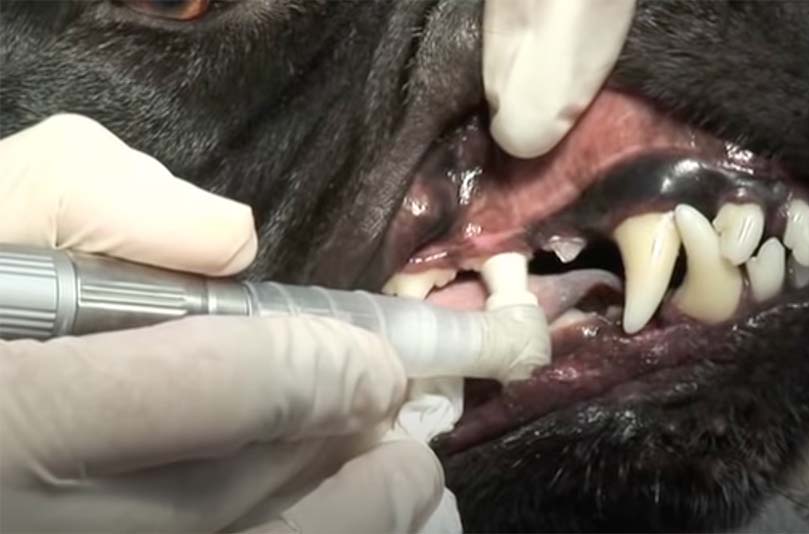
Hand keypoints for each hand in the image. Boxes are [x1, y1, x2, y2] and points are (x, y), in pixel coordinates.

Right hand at [0, 115, 441, 532]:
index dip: (318, 371)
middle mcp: (39, 524)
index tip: (374, 362)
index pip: (216, 390)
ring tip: (415, 496)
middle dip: (358, 474)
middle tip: (414, 432)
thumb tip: (229, 241)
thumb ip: (91, 201)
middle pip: (241, 511)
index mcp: (6, 414)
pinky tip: (355, 530)